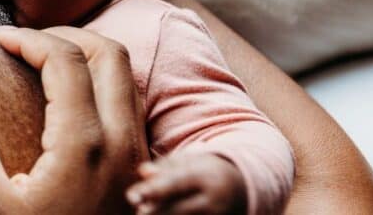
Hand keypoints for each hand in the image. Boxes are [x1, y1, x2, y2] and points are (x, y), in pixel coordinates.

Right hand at [0, 25, 148, 213]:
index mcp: (85, 143)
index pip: (64, 58)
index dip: (27, 38)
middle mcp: (123, 142)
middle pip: (109, 53)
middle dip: (65, 36)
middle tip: (25, 42)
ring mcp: (140, 158)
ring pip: (127, 80)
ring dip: (90, 57)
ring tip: (45, 64)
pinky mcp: (144, 174)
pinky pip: (132, 107)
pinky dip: (104, 86)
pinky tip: (69, 105)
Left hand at [127, 152, 245, 214]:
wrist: (242, 188)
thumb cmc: (204, 171)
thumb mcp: (187, 162)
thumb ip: (163, 167)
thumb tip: (142, 172)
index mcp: (204, 176)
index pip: (175, 184)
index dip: (152, 191)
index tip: (131, 196)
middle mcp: (213, 200)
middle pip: (176, 210)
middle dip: (153, 213)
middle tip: (138, 211)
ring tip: (144, 212)